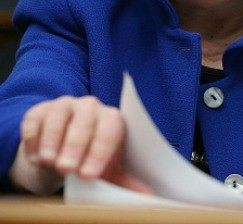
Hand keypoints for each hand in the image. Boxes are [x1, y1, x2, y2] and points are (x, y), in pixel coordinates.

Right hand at [9, 96, 150, 194]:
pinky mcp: (40, 110)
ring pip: (59, 115)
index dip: (101, 151)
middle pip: (86, 120)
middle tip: (67, 169)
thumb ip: (125, 182)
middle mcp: (91, 107)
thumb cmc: (88, 161)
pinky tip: (33, 158)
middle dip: (76, 145)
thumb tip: (149, 197)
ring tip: (49, 162)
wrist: (59, 155)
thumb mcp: (107, 172)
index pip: (111, 130)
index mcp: (112, 119)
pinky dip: (33, 138)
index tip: (89, 175)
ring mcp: (65, 105)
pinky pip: (35, 118)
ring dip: (53, 139)